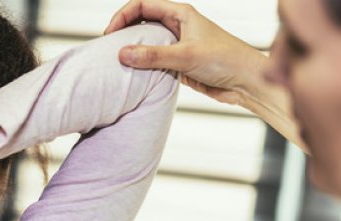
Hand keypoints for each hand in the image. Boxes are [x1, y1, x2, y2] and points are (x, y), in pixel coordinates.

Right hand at [104, 0, 265, 106]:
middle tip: (108, 49)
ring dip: (131, 52)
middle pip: (141, 22)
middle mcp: (177, 27)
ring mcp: (176, 46)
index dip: (122, 15)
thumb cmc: (225, 60)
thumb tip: (122, 53)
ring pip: (146, 43)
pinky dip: (141, 68)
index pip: (143, 5)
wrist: (245, 82)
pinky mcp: (177, 64)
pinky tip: (132, 77)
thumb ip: (153, 56)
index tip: (110, 34)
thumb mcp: (185, 56)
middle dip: (123, 32)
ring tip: (116, 64)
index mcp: (180, 14)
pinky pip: (152, 62)